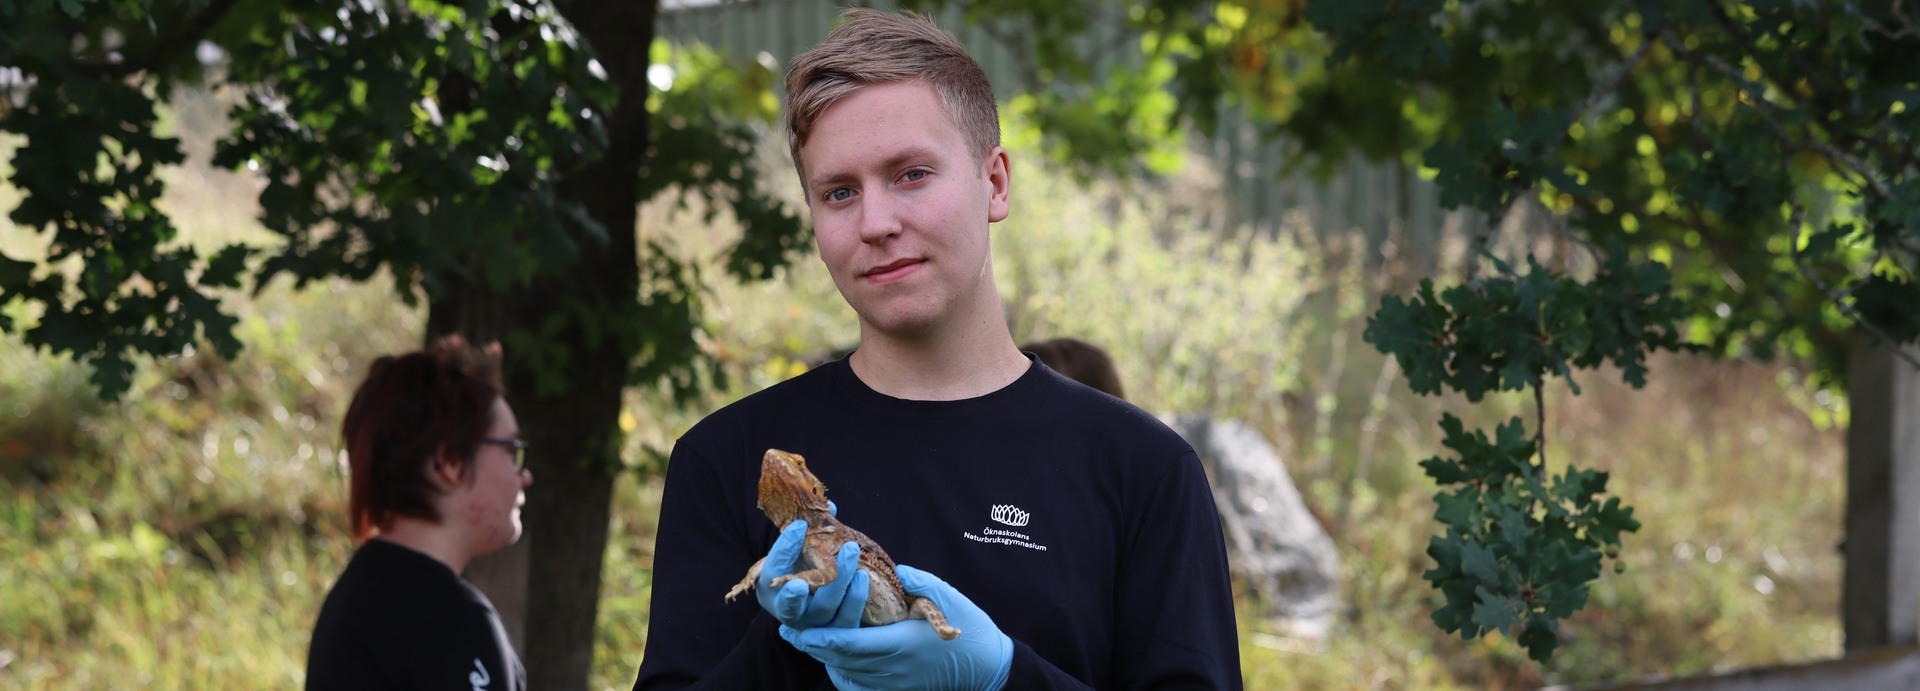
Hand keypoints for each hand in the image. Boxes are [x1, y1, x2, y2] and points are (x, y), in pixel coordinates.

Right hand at [757, 519, 871, 628]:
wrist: (808, 605)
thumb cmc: (799, 568)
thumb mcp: (796, 552)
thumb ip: (809, 531)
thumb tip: (832, 507)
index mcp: (771, 590)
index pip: (774, 570)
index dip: (785, 547)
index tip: (800, 525)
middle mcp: (789, 612)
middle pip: (802, 600)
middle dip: (820, 575)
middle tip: (845, 549)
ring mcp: (813, 624)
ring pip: (828, 611)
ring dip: (844, 587)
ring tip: (858, 565)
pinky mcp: (836, 630)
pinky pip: (848, 620)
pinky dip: (856, 600)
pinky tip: (863, 578)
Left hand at [779, 565, 1011, 690]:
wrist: (990, 668)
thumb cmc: (971, 628)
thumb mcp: (949, 597)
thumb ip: (920, 581)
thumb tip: (898, 568)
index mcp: (900, 644)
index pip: (848, 643)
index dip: (819, 637)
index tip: (796, 628)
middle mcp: (892, 669)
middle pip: (841, 661)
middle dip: (813, 646)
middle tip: (788, 631)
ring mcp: (895, 684)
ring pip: (848, 674)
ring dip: (825, 659)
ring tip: (805, 642)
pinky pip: (862, 689)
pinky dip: (844, 677)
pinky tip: (836, 665)